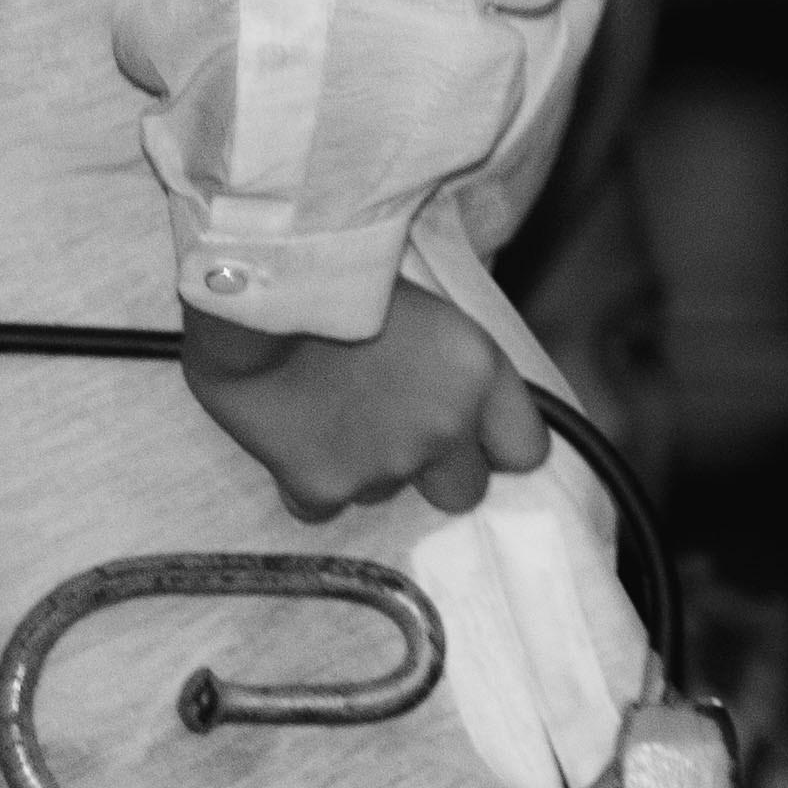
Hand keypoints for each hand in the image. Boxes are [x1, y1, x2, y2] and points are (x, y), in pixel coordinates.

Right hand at [180, 283, 550, 520]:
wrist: (260, 295)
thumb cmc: (346, 280)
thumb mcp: (434, 311)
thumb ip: (458, 370)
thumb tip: (464, 403)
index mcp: (481, 374)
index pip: (526, 449)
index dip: (495, 447)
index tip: (473, 438)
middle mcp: (446, 428)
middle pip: (464, 491)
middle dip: (437, 473)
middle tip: (394, 432)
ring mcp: (386, 465)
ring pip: (385, 494)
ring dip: (364, 467)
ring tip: (328, 412)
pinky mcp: (324, 488)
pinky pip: (322, 507)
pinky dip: (308, 481)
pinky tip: (293, 437)